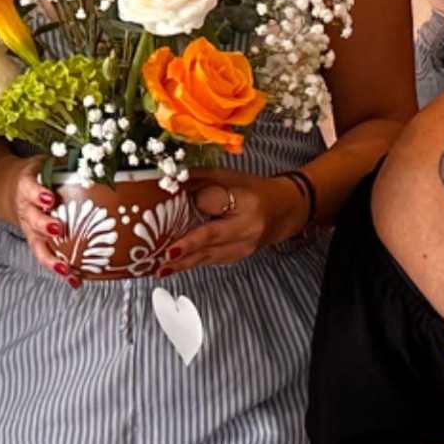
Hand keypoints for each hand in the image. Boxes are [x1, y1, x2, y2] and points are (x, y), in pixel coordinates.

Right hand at [13, 173, 81, 277]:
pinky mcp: (37, 242)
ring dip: (53, 259)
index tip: (48, 197)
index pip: (30, 189)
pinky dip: (60, 270)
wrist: (14, 189)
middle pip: (32, 219)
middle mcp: (26, 210)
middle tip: (58, 229)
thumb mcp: (48, 163)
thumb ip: (68, 163)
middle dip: (44, 225)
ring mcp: (31, 229)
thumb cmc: (39, 175)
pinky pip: (46, 257)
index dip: (37, 194)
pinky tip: (75, 280)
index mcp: (27, 187)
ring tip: (67, 270)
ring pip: (38, 245)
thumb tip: (101, 156)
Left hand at [154, 172, 300, 272]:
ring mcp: (244, 247)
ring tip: (160, 267)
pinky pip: (212, 261)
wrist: (283, 210)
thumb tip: (168, 180)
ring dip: (184, 262)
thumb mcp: (230, 176)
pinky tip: (173, 266)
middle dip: (187, 247)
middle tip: (163, 255)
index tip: (171, 201)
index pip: (216, 203)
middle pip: (213, 237)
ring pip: (210, 256)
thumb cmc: (254, 190)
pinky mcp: (238, 257)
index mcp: (247, 202)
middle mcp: (248, 228)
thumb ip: (201, 178)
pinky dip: (192, 263)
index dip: (195, 202)